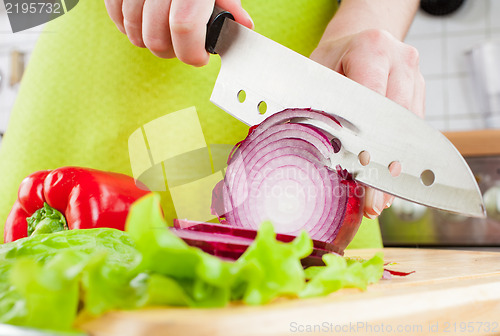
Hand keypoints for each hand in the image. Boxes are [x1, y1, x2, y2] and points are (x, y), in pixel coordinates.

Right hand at [104, 0, 252, 65]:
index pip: (184, 26)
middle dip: (173, 51)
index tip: (200, 57)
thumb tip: (243, 25)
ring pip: (134, 33)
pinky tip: (145, 23)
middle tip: (184, 46)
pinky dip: (129, 27)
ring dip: (151, 41)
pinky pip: (116, 17)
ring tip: (166, 32)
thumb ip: (228, 2)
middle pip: (156, 38)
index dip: (192, 51)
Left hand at [310, 29, 424, 218]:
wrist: (358, 40)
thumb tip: (305, 146)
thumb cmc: (331, 59)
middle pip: (396, 122)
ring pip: (410, 132)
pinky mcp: (420, 93)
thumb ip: (314, 102)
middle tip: (374, 202)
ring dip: (396, 169)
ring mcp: (415, 77)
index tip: (363, 172)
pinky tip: (390, 183)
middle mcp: (401, 62)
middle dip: (385, 167)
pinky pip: (414, 132)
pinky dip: (401, 159)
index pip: (373, 101)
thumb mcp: (315, 71)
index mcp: (372, 49)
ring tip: (381, 200)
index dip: (368, 141)